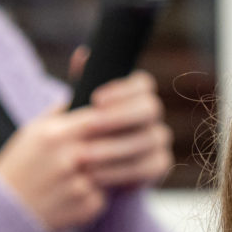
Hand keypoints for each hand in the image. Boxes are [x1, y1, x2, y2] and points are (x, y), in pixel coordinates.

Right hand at [0, 103, 106, 231]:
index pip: (99, 117)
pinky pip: (106, 193)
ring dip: (110, 168)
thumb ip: (59, 114)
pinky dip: (98, 192)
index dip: (112, 118)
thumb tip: (84, 93)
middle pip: (111, 142)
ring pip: (113, 168)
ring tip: (91, 171)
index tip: (117, 119)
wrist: (4, 213)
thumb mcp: (31, 133)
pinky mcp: (88, 206)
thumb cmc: (19, 167)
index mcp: (54, 135)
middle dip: (116, 143)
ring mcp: (80, 184)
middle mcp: (69, 159)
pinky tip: (77, 194)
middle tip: (117, 144)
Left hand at [79, 71, 174, 188]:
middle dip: (118, 117)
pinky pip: (147, 168)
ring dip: (114, 148)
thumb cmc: (76, 133)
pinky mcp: (158, 165)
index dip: (122, 89)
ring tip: (84, 156)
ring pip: (147, 140)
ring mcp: (158, 139)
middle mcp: (152, 114)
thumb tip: (83, 55)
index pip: (142, 83)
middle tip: (89, 126)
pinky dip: (120, 172)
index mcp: (135, 94)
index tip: (95, 99)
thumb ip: (82, 83)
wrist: (79, 172)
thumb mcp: (74, 109)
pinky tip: (95, 176)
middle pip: (150, 108)